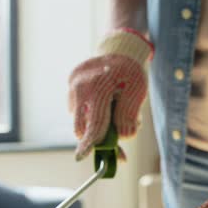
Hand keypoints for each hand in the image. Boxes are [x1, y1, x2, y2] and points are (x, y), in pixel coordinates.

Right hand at [69, 29, 152, 160]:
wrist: (119, 50)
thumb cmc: (130, 73)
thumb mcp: (136, 93)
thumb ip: (128, 116)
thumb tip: (122, 138)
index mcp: (99, 87)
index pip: (94, 123)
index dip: (89, 143)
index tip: (81, 157)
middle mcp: (80, 86)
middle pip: (82, 126)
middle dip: (96, 138)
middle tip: (117, 148)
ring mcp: (73, 85)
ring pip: (81, 119)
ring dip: (96, 124)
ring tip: (114, 112)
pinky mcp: (70, 85)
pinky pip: (78, 108)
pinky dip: (91, 112)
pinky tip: (104, 103)